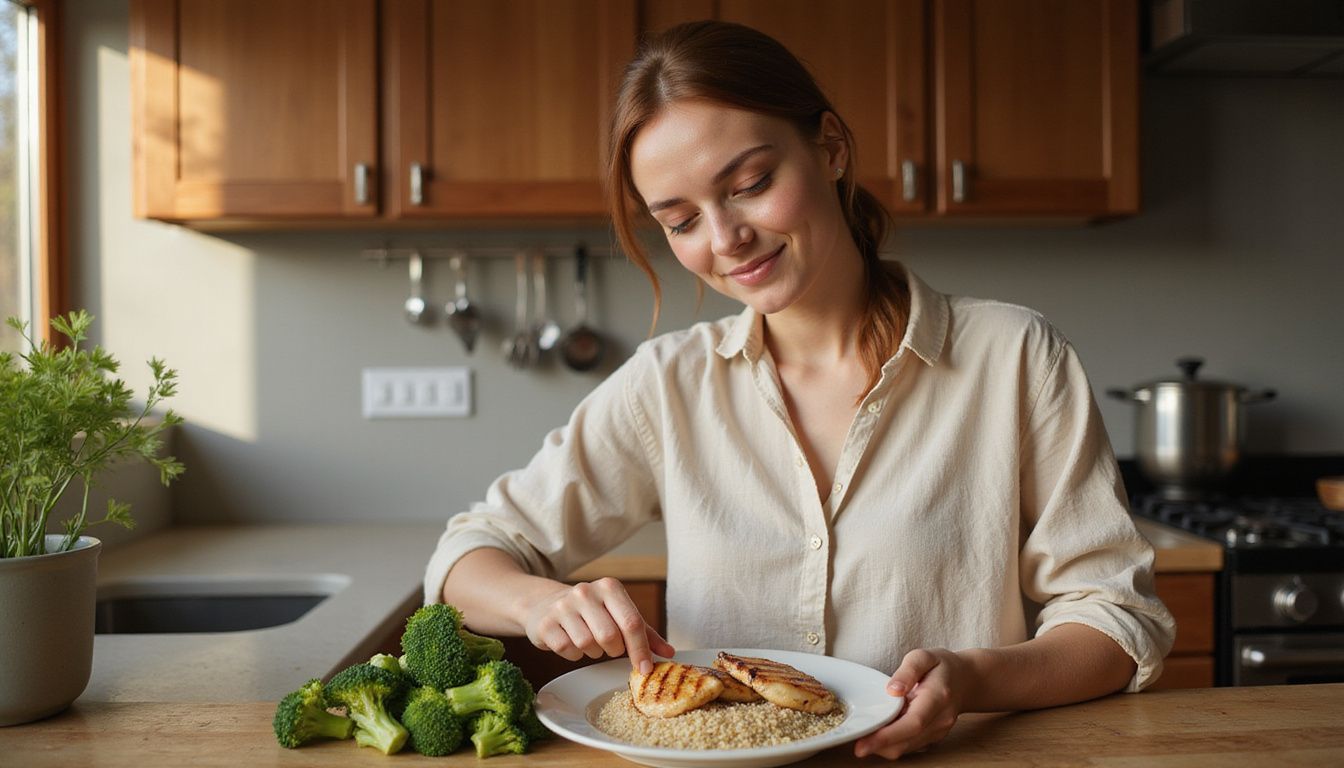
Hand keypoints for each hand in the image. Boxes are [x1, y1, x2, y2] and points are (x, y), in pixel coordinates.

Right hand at [523, 577, 674, 673]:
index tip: (646, 669)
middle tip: (609, 646)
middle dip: (614, 650)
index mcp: (609, 587)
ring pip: (588, 645)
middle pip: (610, 636)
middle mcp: (585, 592)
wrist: (544, 604)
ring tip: (589, 641)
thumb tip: (670, 653)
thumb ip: (645, 633)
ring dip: (593, 652)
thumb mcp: (618, 614)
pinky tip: (571, 642)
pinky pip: (568, 651)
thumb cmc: (591, 612)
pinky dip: (574, 655)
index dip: (641, 649)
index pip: (632, 622)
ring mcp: (563, 606)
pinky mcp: (546, 623)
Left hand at [853, 648, 970, 759]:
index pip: (912, 723)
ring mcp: (938, 732)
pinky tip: (881, 729)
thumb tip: (892, 689)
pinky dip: (891, 742)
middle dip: (877, 745)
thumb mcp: (924, 656)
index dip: (886, 736)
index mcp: (937, 697)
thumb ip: (908, 670)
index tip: (863, 743)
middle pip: (906, 742)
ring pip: (905, 748)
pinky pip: (908, 746)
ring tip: (866, 731)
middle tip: (855, 741)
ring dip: (883, 745)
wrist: (966, 680)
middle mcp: (940, 720)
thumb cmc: (942, 666)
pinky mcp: (932, 738)